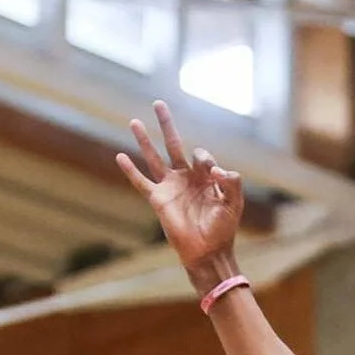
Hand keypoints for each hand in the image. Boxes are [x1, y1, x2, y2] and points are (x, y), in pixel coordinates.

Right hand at [116, 100, 244, 276]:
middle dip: (166, 124)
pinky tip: (120, 156)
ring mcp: (170, 187)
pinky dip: (130, 170)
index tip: (213, 175)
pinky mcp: (158, 200)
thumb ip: (232, 182)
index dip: (206, 160)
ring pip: (154, 157)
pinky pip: (141, 182)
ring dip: (144, 140)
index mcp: (204, 176)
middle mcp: (185, 177)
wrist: (208, 251)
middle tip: (158, 103)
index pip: (201, 155)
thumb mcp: (234, 202)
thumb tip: (215, 168)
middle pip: (173, 144)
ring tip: (134, 121)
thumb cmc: (223, 229)